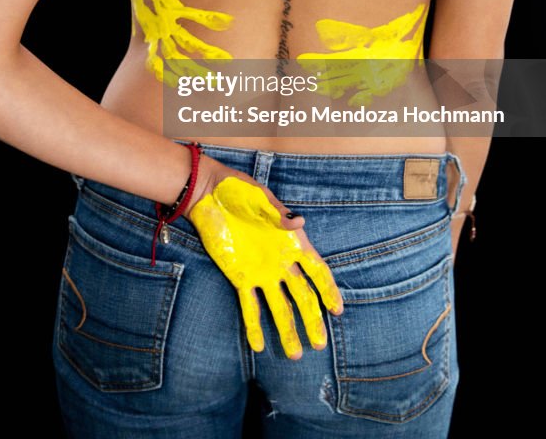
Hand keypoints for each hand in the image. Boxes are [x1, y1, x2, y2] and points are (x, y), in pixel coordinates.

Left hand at [184, 159, 343, 359]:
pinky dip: (254, 326)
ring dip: (287, 329)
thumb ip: (279, 214)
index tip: (337, 310)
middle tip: (319, 343)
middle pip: (302, 296)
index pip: (316, 270)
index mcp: (291, 242)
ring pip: (278, 307)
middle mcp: (280, 262)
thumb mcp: (260, 199)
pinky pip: (249, 306)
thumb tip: (299, 223)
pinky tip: (259, 346)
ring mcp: (260, 272)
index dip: (328, 289)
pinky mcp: (239, 277)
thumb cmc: (238, 191)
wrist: (208, 195)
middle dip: (312, 319)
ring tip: (294, 354)